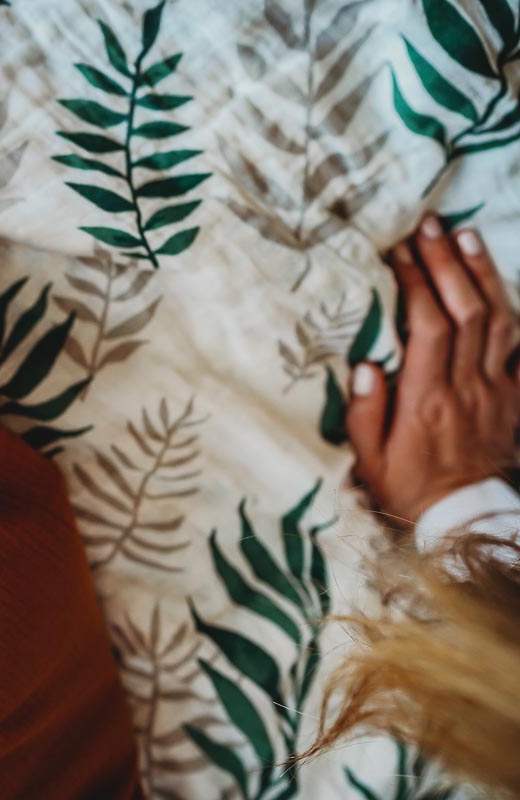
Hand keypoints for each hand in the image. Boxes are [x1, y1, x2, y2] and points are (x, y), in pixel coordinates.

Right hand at [345, 213, 519, 528]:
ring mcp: (496, 390)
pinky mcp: (514, 399)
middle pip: (465, 311)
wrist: (462, 522)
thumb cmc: (406, 489)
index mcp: (425, 400)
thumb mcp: (369, 461)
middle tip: (429, 225)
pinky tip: (505, 286)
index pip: (426, 327)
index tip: (397, 250)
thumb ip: (364, 413)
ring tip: (465, 236)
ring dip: (482, 274)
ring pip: (499, 320)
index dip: (415, 282)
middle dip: (447, 262)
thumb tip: (363, 364)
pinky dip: (516, 314)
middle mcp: (466, 387)